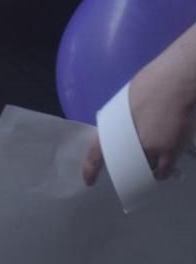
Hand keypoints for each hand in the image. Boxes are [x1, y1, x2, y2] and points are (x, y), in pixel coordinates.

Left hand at [83, 52, 193, 185]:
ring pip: (145, 169)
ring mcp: (150, 148)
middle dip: (125, 171)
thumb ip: (121, 121)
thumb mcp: (124, 103)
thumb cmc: (151, 85)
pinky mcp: (169, 150)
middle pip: (123, 165)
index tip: (88, 181)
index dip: (90, 169)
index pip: (96, 153)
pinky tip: (163, 170)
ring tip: (148, 169)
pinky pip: (164, 169)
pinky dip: (162, 172)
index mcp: (113, 127)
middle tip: (128, 174)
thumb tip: (122, 130)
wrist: (175, 82)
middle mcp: (129, 141)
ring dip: (145, 171)